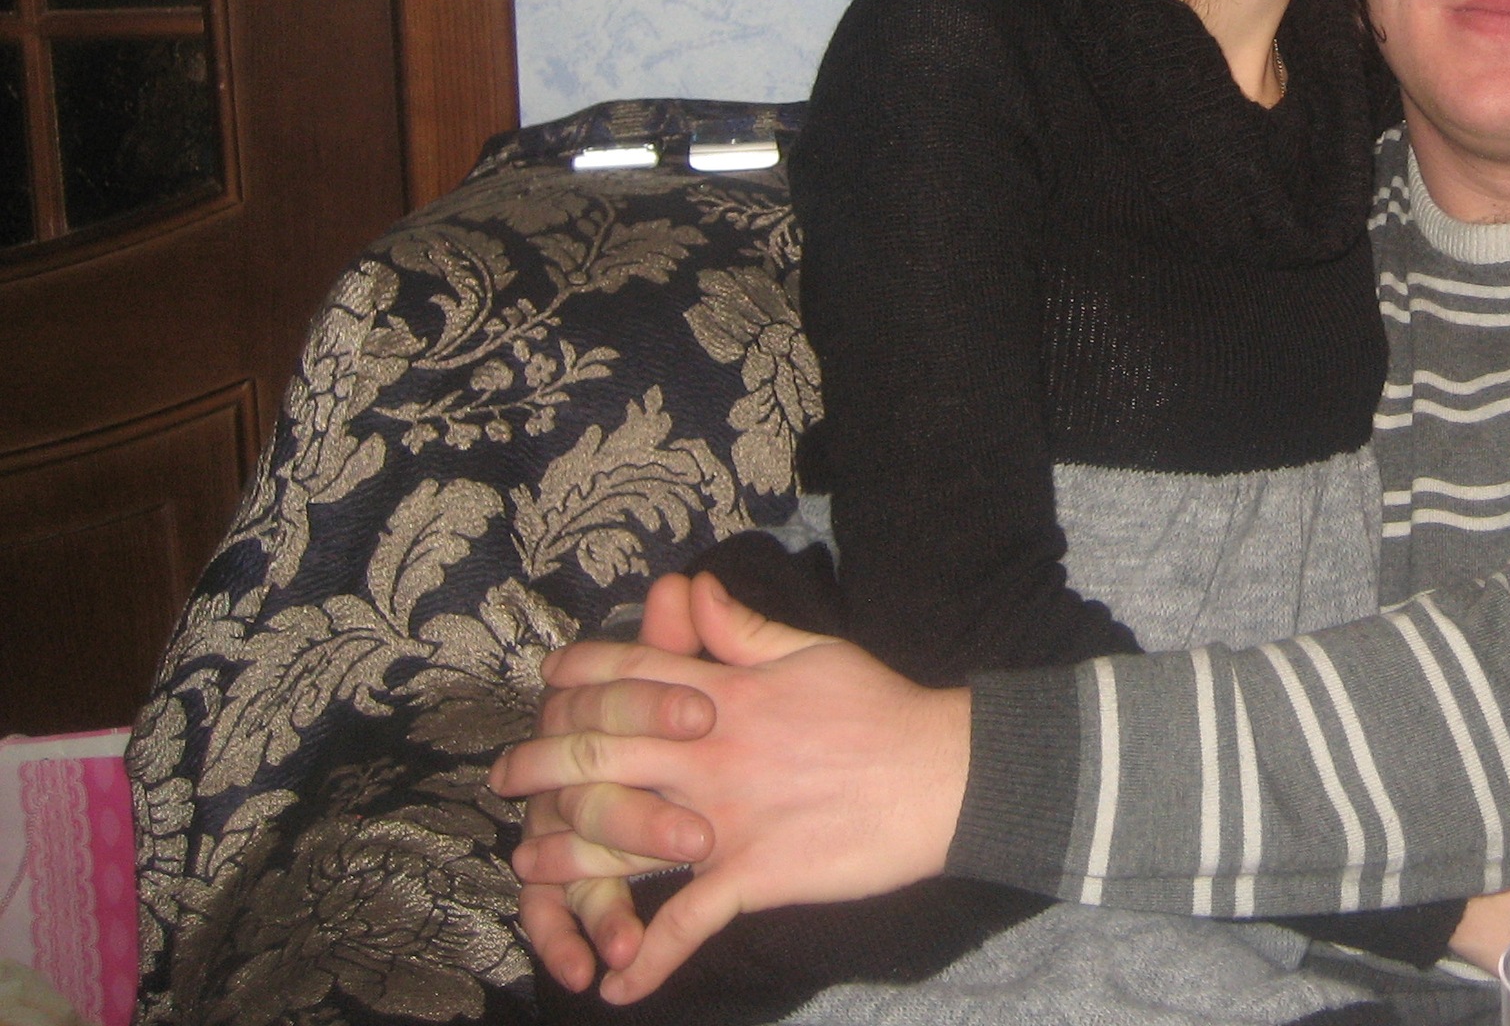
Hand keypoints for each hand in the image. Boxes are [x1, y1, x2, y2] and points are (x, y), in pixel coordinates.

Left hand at [492, 573, 970, 1002]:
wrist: (941, 773)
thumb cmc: (881, 706)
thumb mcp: (810, 649)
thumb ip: (741, 628)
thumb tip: (691, 588)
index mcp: (724, 694)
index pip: (628, 677)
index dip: (576, 678)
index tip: (545, 687)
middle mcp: (710, 753)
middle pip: (597, 755)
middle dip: (538, 765)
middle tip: (503, 777)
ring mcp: (727, 818)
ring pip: (618, 842)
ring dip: (564, 862)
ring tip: (528, 870)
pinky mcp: (753, 874)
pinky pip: (686, 924)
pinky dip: (648, 958)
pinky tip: (619, 985)